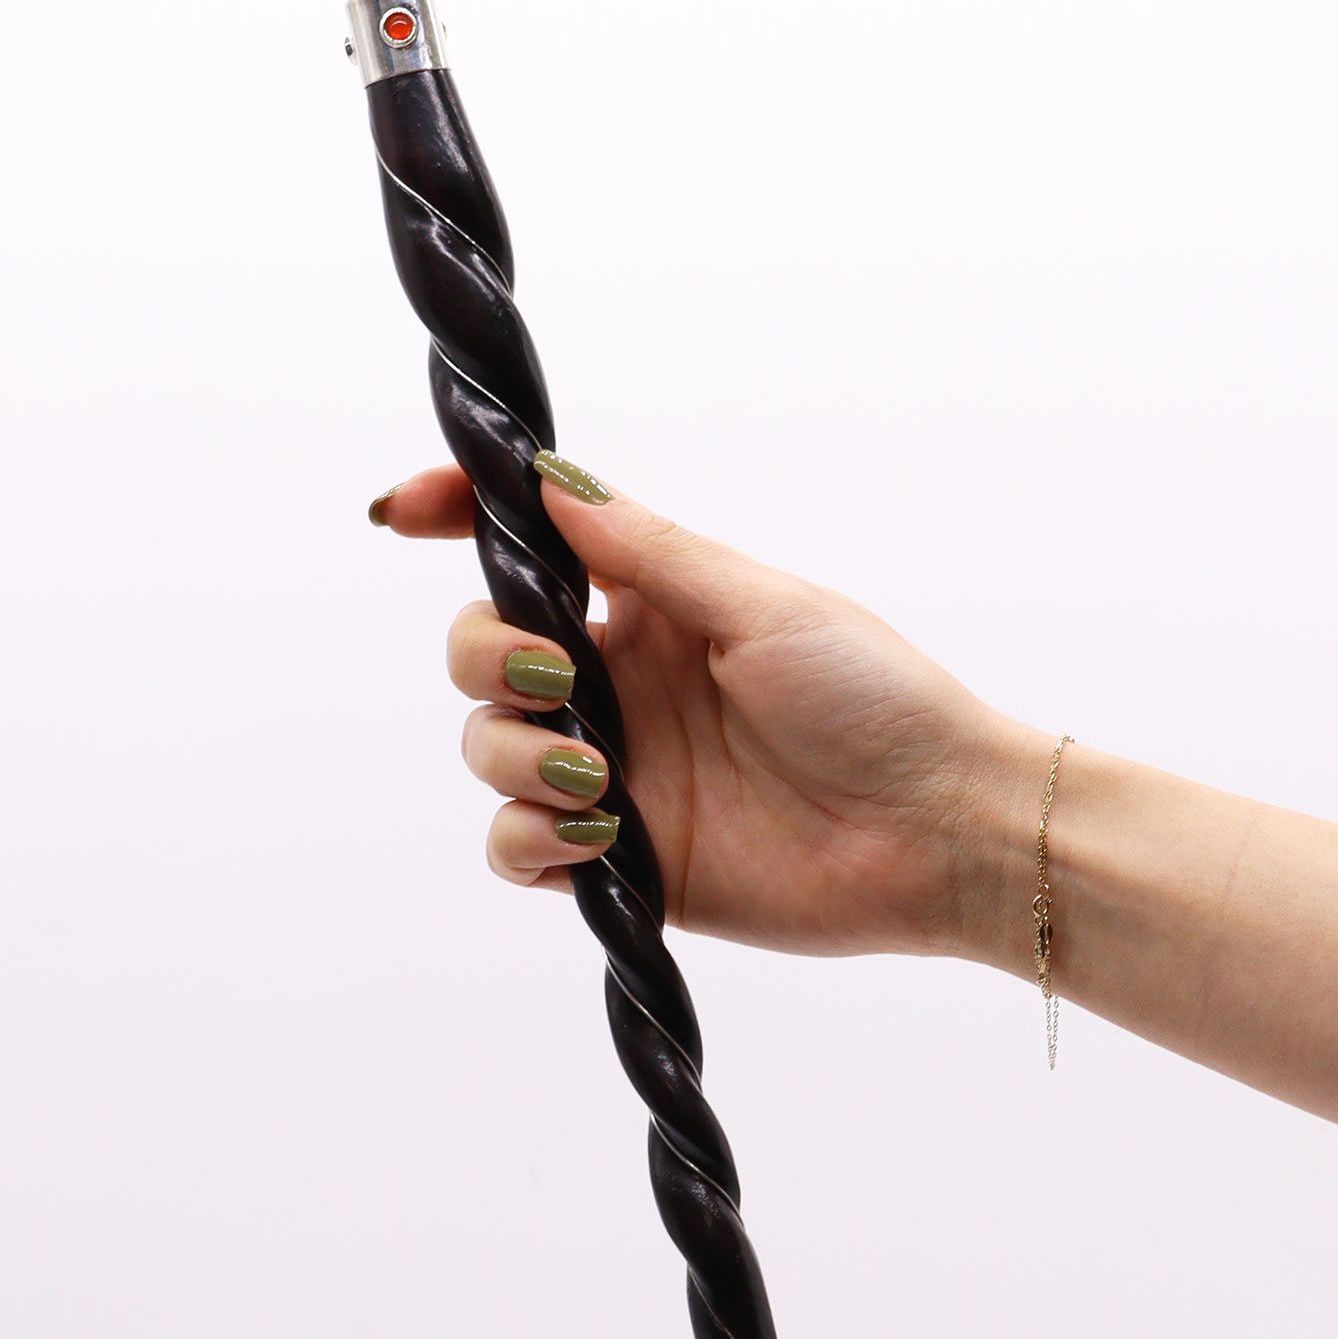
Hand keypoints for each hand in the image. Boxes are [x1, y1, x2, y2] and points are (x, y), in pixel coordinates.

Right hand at [370, 458, 1039, 959]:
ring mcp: (615, 774)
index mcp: (649, 608)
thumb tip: (544, 477)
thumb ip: (643, 551)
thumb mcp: (757, 602)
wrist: (935, 832)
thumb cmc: (875, 699)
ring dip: (513, 752)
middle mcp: (618, 685)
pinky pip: (517, 847)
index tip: (402, 513)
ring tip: (597, 774)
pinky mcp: (621, 861)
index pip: (527, 553)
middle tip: (557, 677)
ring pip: (486, 749)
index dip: (454, 520)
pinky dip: (529, 839)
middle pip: (479, 652)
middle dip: (486, 656)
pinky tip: (594, 836)